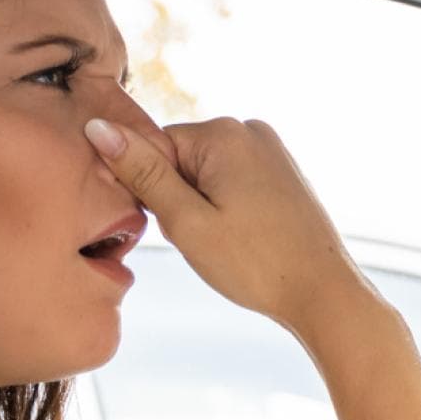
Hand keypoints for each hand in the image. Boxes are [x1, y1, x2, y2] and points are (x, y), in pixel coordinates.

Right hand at [83, 112, 373, 338]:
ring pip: (206, 176)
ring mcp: (271, 150)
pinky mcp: (282, 172)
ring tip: (231, 242)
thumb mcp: (186, 222)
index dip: (154, 193)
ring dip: (203, 209)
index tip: (181, 225)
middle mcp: (250, 129)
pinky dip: (228, 211)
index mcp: (224, 133)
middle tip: (209, 239)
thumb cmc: (256, 263)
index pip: (154, 149)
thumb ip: (142, 173)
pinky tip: (246, 238)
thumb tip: (97, 127)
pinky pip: (233, 184)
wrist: (323, 292)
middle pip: (181, 161)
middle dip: (181, 201)